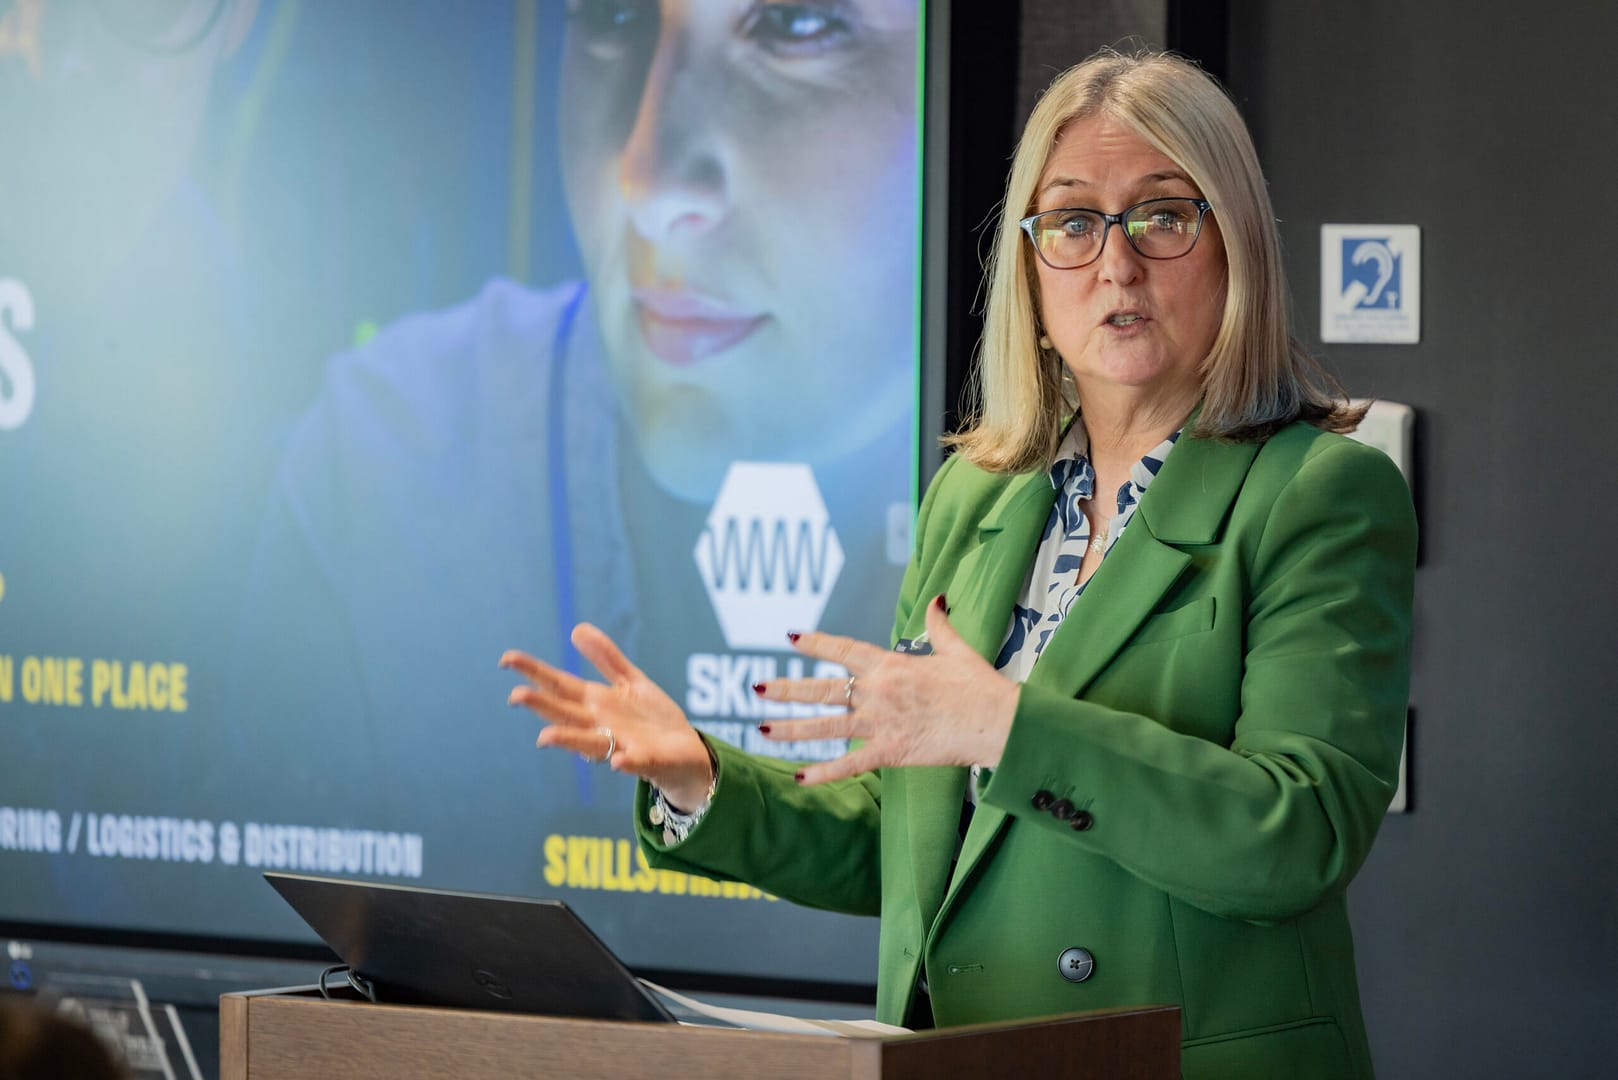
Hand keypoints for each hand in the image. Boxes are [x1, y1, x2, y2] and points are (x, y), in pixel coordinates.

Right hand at [501, 624, 713, 807]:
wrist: (686, 752)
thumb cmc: (652, 720)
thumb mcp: (630, 681)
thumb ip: (605, 658)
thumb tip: (576, 629)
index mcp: (595, 703)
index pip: (558, 685)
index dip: (534, 672)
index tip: (507, 659)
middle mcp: (600, 725)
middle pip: (566, 713)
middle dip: (542, 705)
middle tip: (515, 696)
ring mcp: (621, 744)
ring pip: (590, 741)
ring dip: (568, 739)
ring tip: (545, 737)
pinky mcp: (646, 759)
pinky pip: (634, 761)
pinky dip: (625, 761)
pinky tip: (617, 761)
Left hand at [755, 595, 1018, 783]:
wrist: (997, 722)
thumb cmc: (979, 686)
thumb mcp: (956, 650)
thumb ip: (939, 626)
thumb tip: (936, 599)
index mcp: (891, 664)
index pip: (843, 649)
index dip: (815, 643)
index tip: (790, 639)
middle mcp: (878, 690)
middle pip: (822, 689)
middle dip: (786, 689)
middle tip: (756, 688)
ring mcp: (881, 722)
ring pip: (826, 726)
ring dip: (792, 728)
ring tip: (762, 728)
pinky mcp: (891, 751)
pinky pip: (850, 764)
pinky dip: (824, 772)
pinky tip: (799, 777)